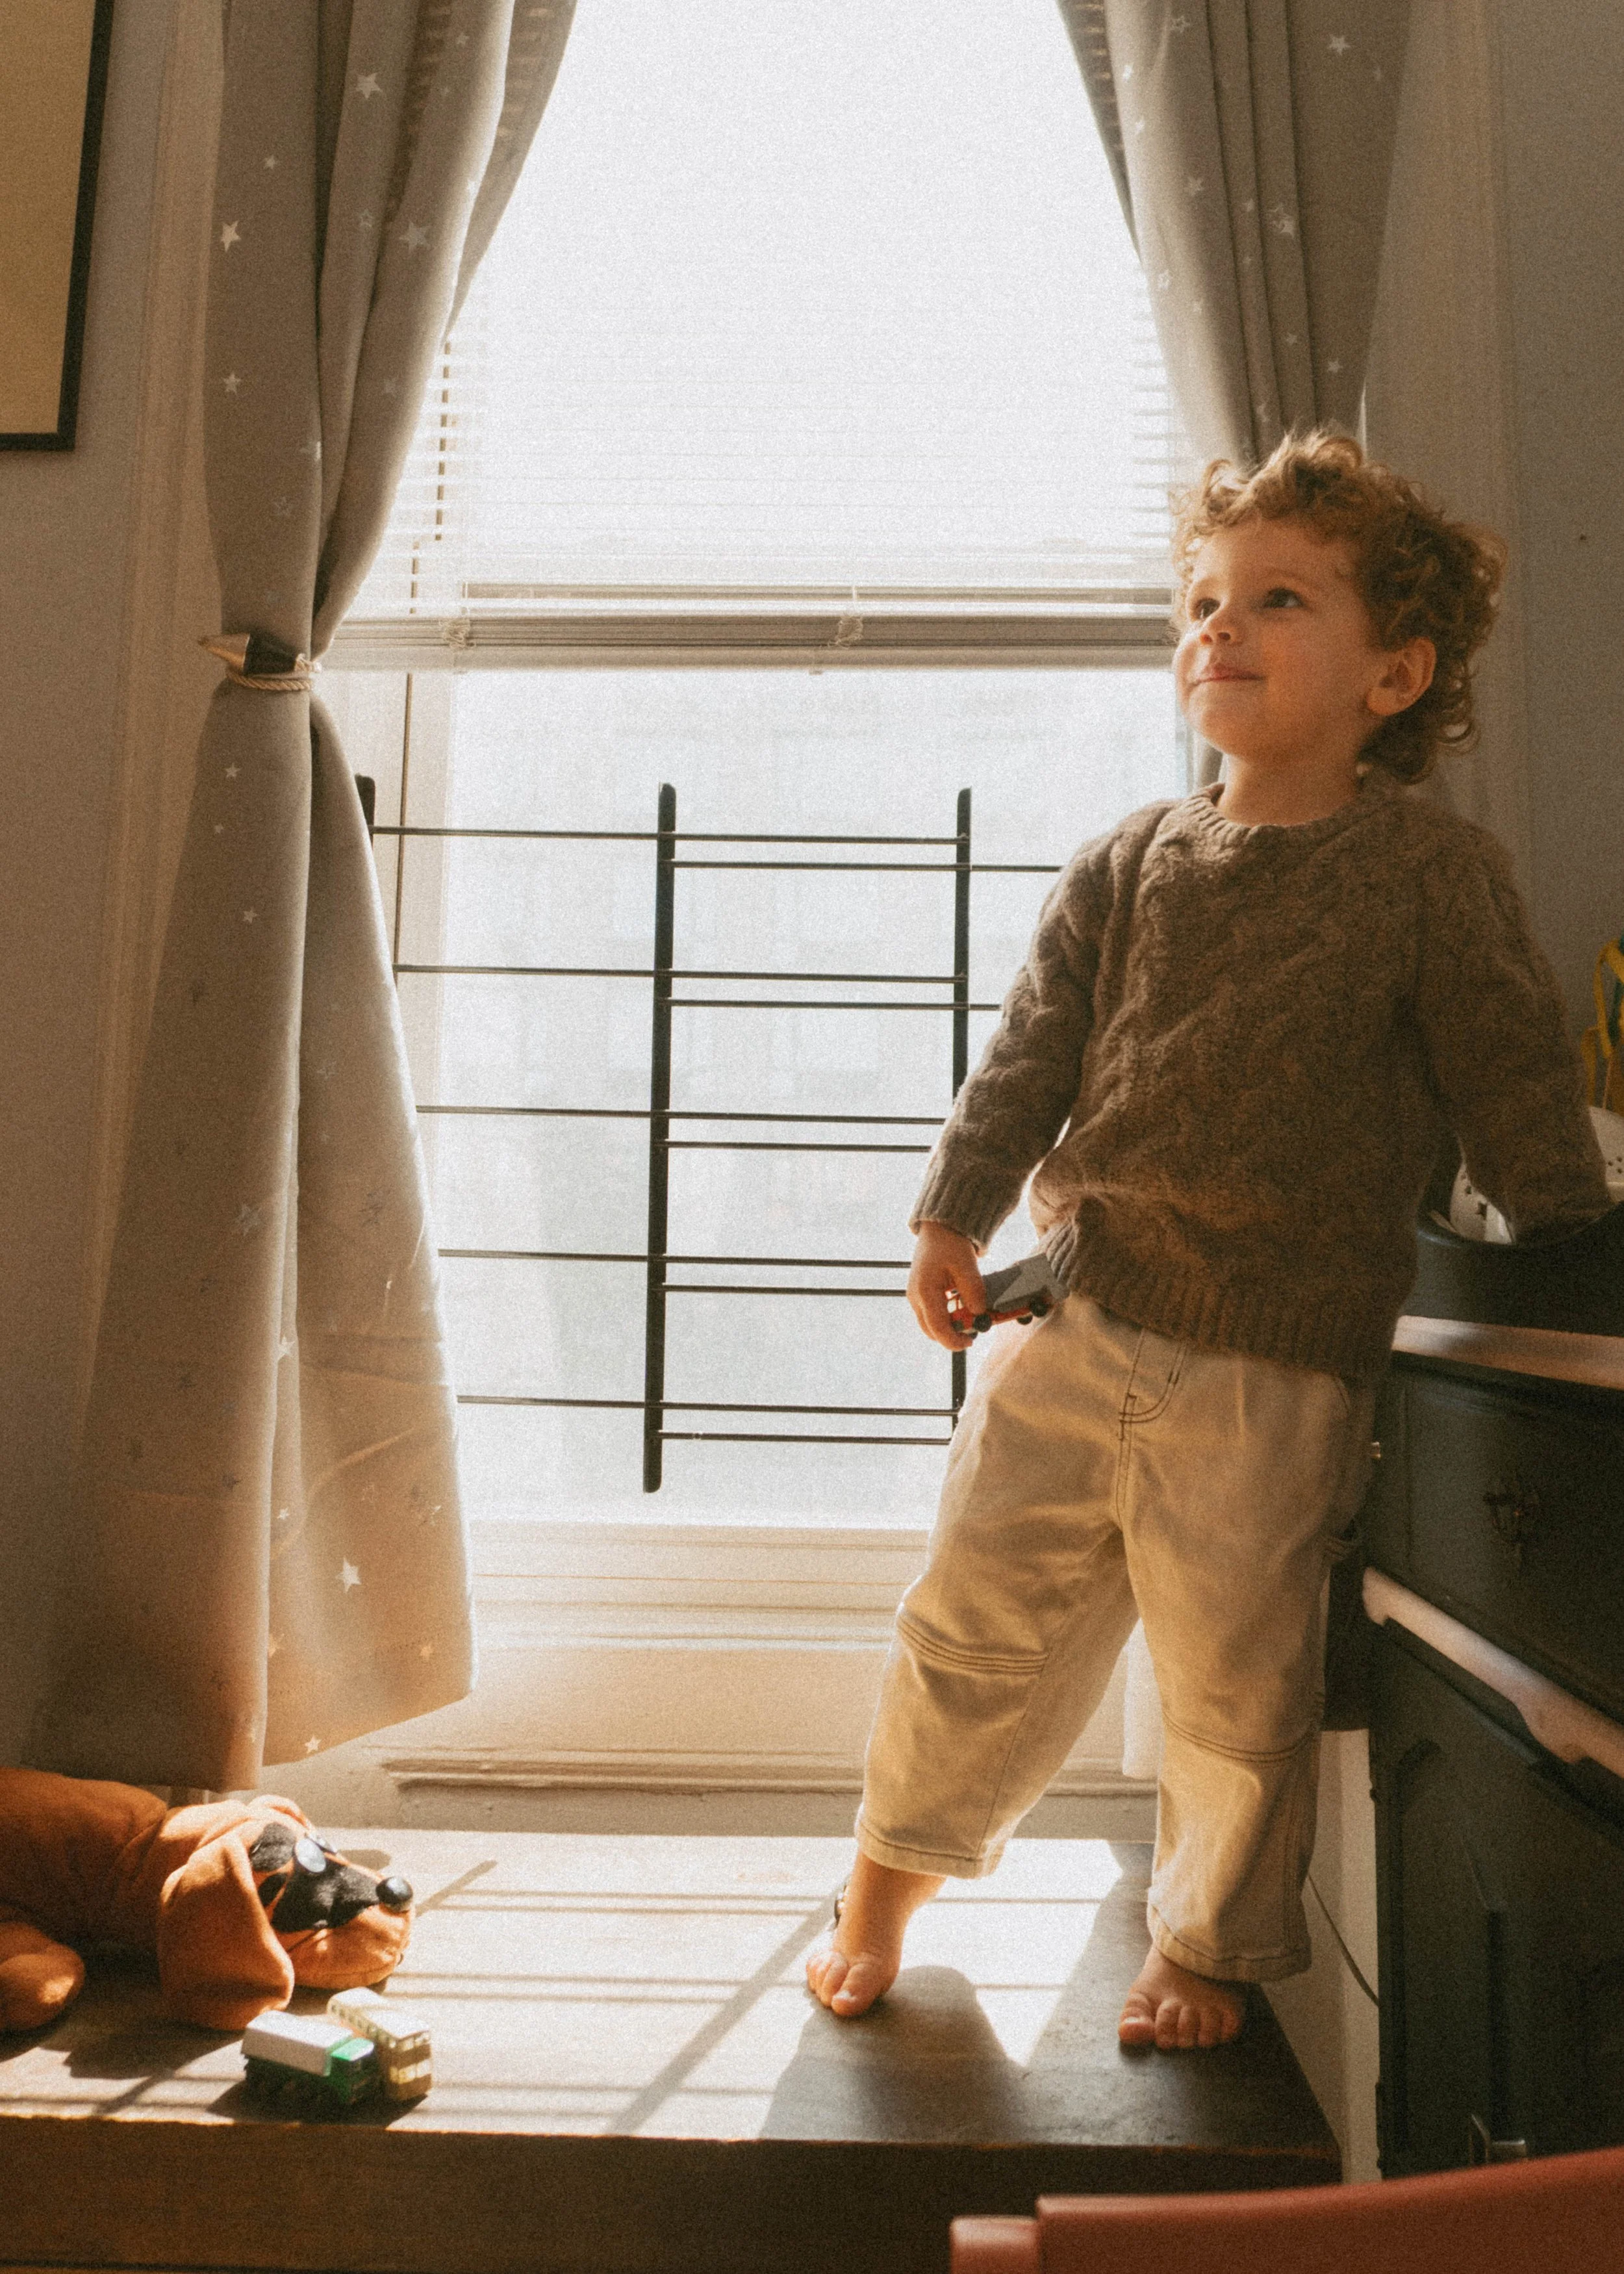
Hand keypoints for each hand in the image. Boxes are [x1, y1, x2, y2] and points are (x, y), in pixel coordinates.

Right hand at [908, 1221, 986, 1348]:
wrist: (938, 1230)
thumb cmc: (950, 1245)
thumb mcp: (967, 1267)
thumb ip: (973, 1293)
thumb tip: (979, 1315)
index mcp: (924, 1291)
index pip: (937, 1327)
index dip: (953, 1340)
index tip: (970, 1342)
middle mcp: (915, 1296)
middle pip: (930, 1331)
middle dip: (950, 1337)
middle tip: (971, 1335)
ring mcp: (914, 1296)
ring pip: (929, 1324)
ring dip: (947, 1328)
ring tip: (967, 1321)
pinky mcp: (919, 1294)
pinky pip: (930, 1315)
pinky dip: (944, 1318)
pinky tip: (959, 1311)